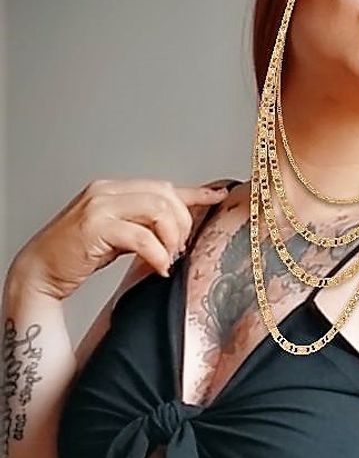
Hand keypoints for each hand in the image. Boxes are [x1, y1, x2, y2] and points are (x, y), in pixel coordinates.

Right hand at [12, 178, 229, 298]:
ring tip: (168, 259)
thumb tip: (179, 230)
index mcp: (114, 189)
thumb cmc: (77, 256)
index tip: (219, 195)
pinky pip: (142, 236)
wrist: (40, 270)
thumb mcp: (119, 237)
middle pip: (166, 195)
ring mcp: (100, 206)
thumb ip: (145, 227)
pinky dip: (157, 253)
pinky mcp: (95, 227)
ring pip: (158, 210)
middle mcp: (107, 191)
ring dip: (172, 238)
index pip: (163, 186)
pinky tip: (158, 267)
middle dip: (182, 224)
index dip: (194, 192)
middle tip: (180, 250)